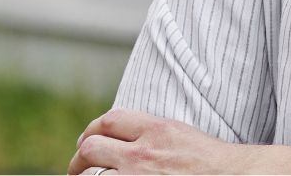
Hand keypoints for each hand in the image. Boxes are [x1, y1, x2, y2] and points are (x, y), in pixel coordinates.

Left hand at [68, 108, 249, 174]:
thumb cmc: (212, 163)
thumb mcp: (182, 135)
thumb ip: (154, 134)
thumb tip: (127, 140)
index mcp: (157, 130)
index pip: (110, 121)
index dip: (92, 130)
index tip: (88, 140)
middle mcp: (144, 153)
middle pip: (92, 147)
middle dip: (80, 159)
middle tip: (78, 168)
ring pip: (92, 175)